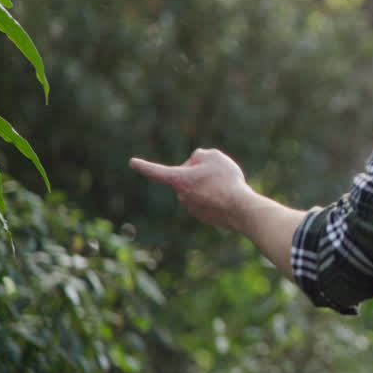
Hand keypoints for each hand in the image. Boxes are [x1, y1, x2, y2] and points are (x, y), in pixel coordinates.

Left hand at [130, 148, 255, 231]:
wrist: (240, 209)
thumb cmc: (226, 181)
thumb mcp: (215, 156)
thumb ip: (200, 155)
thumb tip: (195, 162)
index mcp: (179, 180)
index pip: (157, 172)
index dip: (144, 166)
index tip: (132, 162)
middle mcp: (181, 196)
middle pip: (185, 178)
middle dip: (197, 172)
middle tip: (217, 171)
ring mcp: (192, 208)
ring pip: (197, 190)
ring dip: (208, 185)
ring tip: (227, 185)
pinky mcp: (204, 217)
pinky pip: (207, 201)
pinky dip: (215, 197)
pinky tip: (229, 196)